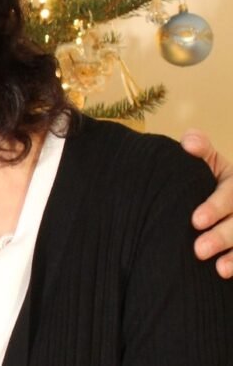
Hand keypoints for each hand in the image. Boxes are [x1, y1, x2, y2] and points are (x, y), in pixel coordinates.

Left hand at [181, 129, 232, 278]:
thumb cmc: (212, 181)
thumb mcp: (211, 163)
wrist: (227, 203)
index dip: (216, 207)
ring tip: (219, 269)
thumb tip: (189, 142)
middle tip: (198, 250)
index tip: (195, 221)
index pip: (232, 194)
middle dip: (223, 236)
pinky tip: (227, 275)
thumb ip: (201, 150)